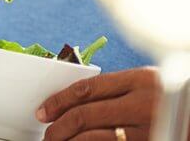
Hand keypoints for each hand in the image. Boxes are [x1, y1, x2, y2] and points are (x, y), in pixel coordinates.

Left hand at [38, 68, 161, 139]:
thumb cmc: (172, 101)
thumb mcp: (149, 85)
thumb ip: (119, 88)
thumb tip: (75, 98)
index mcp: (140, 79)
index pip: (87, 88)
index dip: (59, 100)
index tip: (43, 111)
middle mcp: (143, 104)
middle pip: (85, 115)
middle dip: (59, 126)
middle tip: (47, 134)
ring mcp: (146, 129)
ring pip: (93, 137)